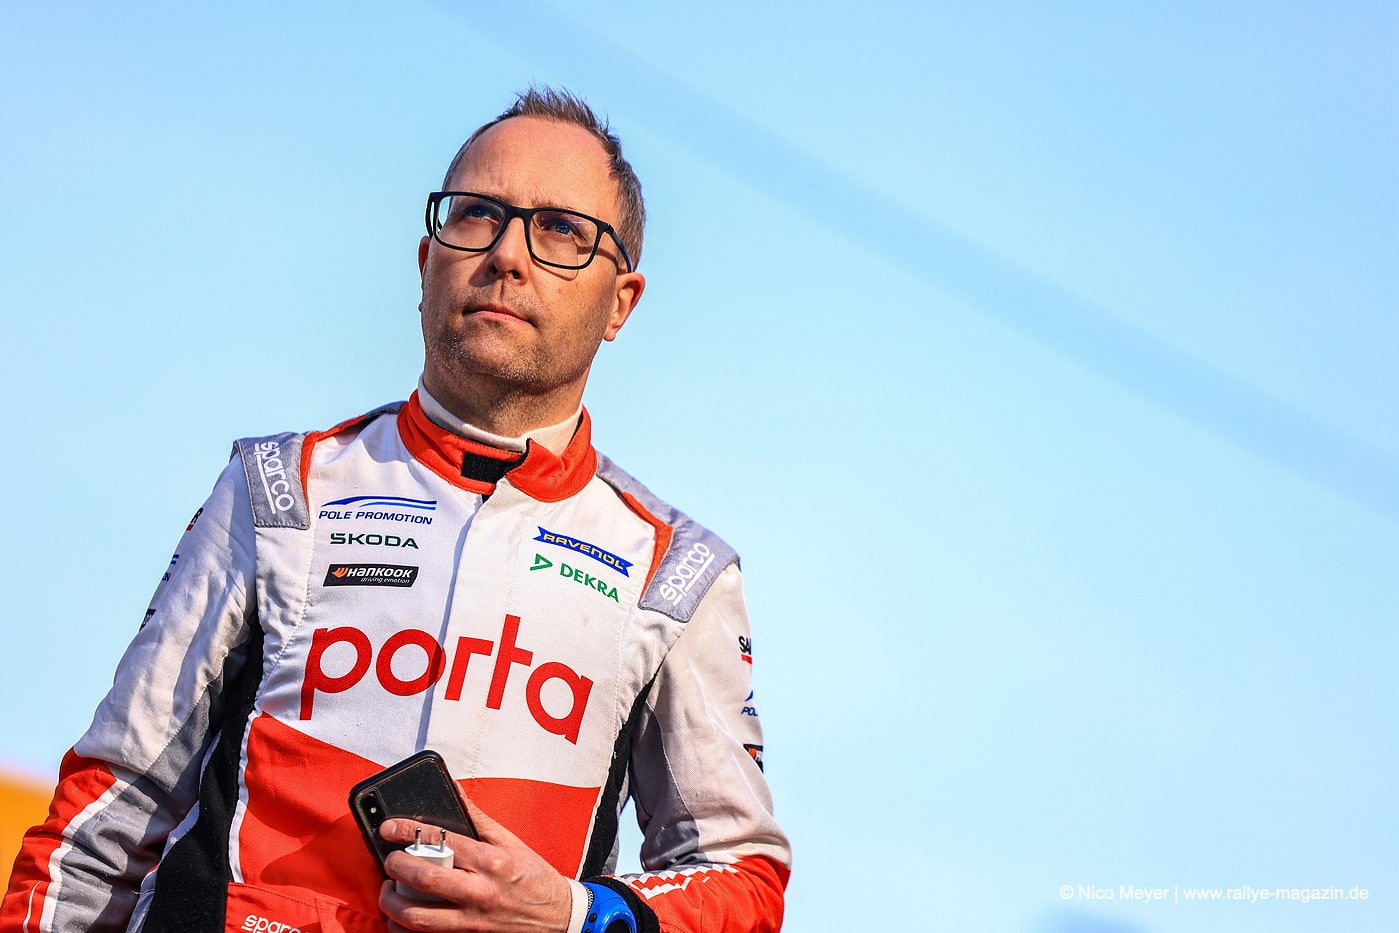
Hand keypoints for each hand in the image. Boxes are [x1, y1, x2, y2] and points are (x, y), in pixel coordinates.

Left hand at [378, 801, 572, 932]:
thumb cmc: (534, 878)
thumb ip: (477, 817)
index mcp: (490, 860)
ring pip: (419, 916)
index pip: (441, 841)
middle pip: (426, 878)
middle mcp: (480, 890)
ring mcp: (472, 919)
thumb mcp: (510, 841)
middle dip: (396, 867)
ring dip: (394, 903)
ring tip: (389, 891)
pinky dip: (404, 930)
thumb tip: (453, 791)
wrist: (557, 917)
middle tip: (389, 860)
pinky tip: (399, 919)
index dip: (408, 832)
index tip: (389, 828)